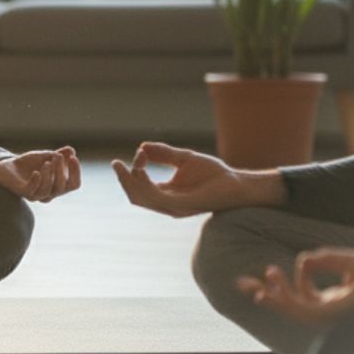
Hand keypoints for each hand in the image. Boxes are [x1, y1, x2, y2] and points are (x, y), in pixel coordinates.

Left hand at [0, 147, 82, 202]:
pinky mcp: (23, 192)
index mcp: (58, 185)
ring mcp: (36, 194)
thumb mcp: (46, 156)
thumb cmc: (29, 163)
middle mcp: (49, 193)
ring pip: (47, 190)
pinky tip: (36, 172)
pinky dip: (36, 182)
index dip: (76, 172)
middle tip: (57, 156)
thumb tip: (71, 150)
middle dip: (61, 171)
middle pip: (62, 187)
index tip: (73, 157)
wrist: (7, 166)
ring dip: (49, 176)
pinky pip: (32, 191)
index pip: (73, 184)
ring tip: (47, 162)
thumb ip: (59, 155)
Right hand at [111, 141, 281, 217]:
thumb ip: (163, 154)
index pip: (140, 188)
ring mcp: (173, 207)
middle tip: (116, 164)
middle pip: (135, 197)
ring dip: (131, 181)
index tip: (140, 152)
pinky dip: (144, 184)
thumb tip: (141, 147)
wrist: (237, 183)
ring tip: (128, 165)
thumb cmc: (214, 173)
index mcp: (166, 194)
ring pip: (141, 199)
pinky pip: (156, 197)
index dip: (134, 170)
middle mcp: (167, 204)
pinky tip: (142, 170)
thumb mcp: (184, 159)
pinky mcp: (182, 205)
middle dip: (123, 180)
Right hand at [238, 247, 353, 326]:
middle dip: (264, 295)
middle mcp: (327, 312)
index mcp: (330, 301)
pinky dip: (284, 300)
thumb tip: (301, 259)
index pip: (296, 297)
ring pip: (291, 311)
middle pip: (287, 307)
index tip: (268, 269)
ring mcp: (328, 316)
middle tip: (240, 283)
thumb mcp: (344, 260)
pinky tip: (274, 285)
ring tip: (262, 279)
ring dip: (273, 295)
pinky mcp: (330, 315)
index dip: (280, 284)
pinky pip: (300, 310)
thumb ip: (321, 259)